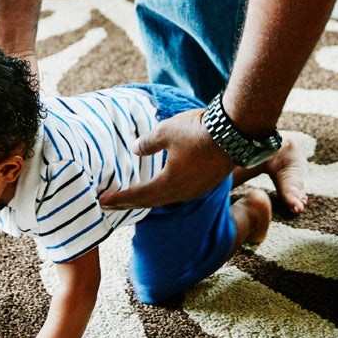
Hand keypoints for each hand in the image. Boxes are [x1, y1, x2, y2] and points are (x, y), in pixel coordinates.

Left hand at [99, 108, 232, 210]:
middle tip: (111, 205)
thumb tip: (135, 149)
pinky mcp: (207, 184)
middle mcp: (183, 193)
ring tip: (134, 198)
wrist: (234, 132)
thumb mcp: (165, 132)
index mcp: (169, 184)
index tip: (102, 203)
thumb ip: (147, 143)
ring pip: (167, 198)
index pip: (138, 195)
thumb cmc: (198, 131)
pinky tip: (163, 186)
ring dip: (149, 199)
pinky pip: (180, 192)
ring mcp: (197, 190)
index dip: (119, 199)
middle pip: (151, 202)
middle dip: (129, 203)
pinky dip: (165, 192)